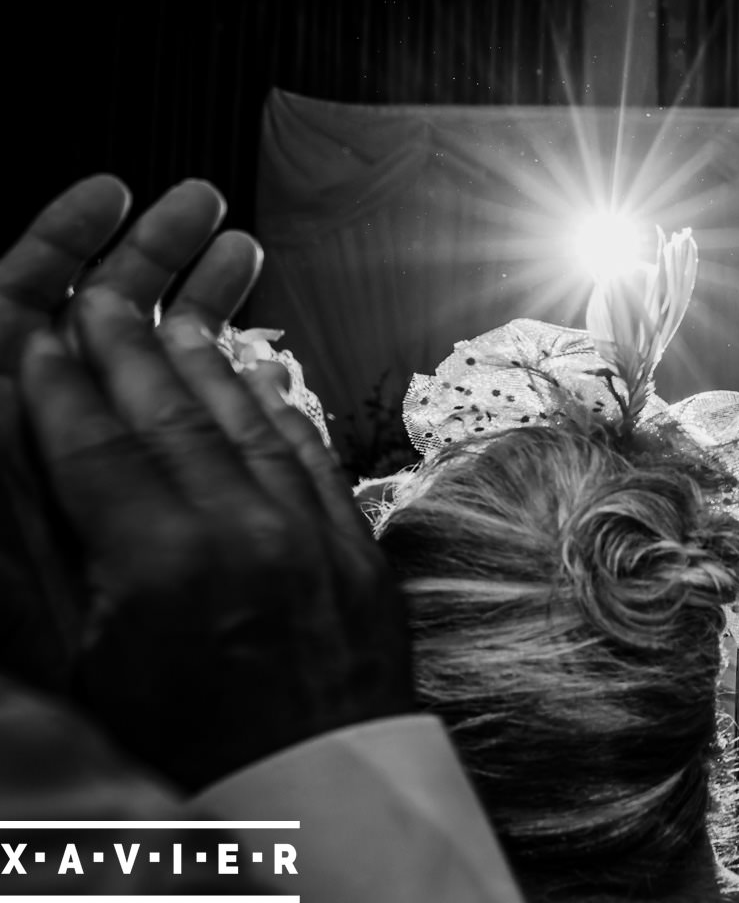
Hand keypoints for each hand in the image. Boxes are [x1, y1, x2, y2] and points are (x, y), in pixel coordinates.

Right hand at [18, 243, 412, 791]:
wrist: (312, 796)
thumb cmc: (175, 753)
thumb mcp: (76, 673)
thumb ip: (37, 571)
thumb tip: (19, 481)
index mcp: (159, 563)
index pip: (93, 443)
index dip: (56, 381)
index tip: (33, 330)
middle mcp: (240, 529)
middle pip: (168, 412)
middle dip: (124, 344)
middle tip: (93, 293)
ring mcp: (307, 530)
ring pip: (244, 419)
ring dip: (201, 357)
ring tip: (168, 309)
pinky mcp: (353, 542)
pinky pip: (308, 451)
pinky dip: (276, 404)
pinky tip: (255, 370)